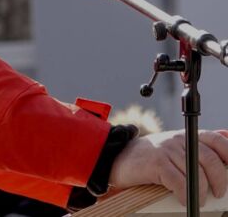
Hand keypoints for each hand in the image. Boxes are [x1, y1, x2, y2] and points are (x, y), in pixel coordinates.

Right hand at [109, 130, 227, 205]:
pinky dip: (184, 194)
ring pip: (196, 173)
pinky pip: (179, 182)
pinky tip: (183, 199)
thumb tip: (226, 137)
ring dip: (202, 191)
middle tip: (219, 192)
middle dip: (220, 180)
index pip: (216, 140)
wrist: (119, 158)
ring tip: (200, 199)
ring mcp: (167, 149)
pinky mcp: (156, 162)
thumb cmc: (152, 157)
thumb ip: (201, 145)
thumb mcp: (177, 147)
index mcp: (187, 135)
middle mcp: (178, 139)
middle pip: (210, 159)